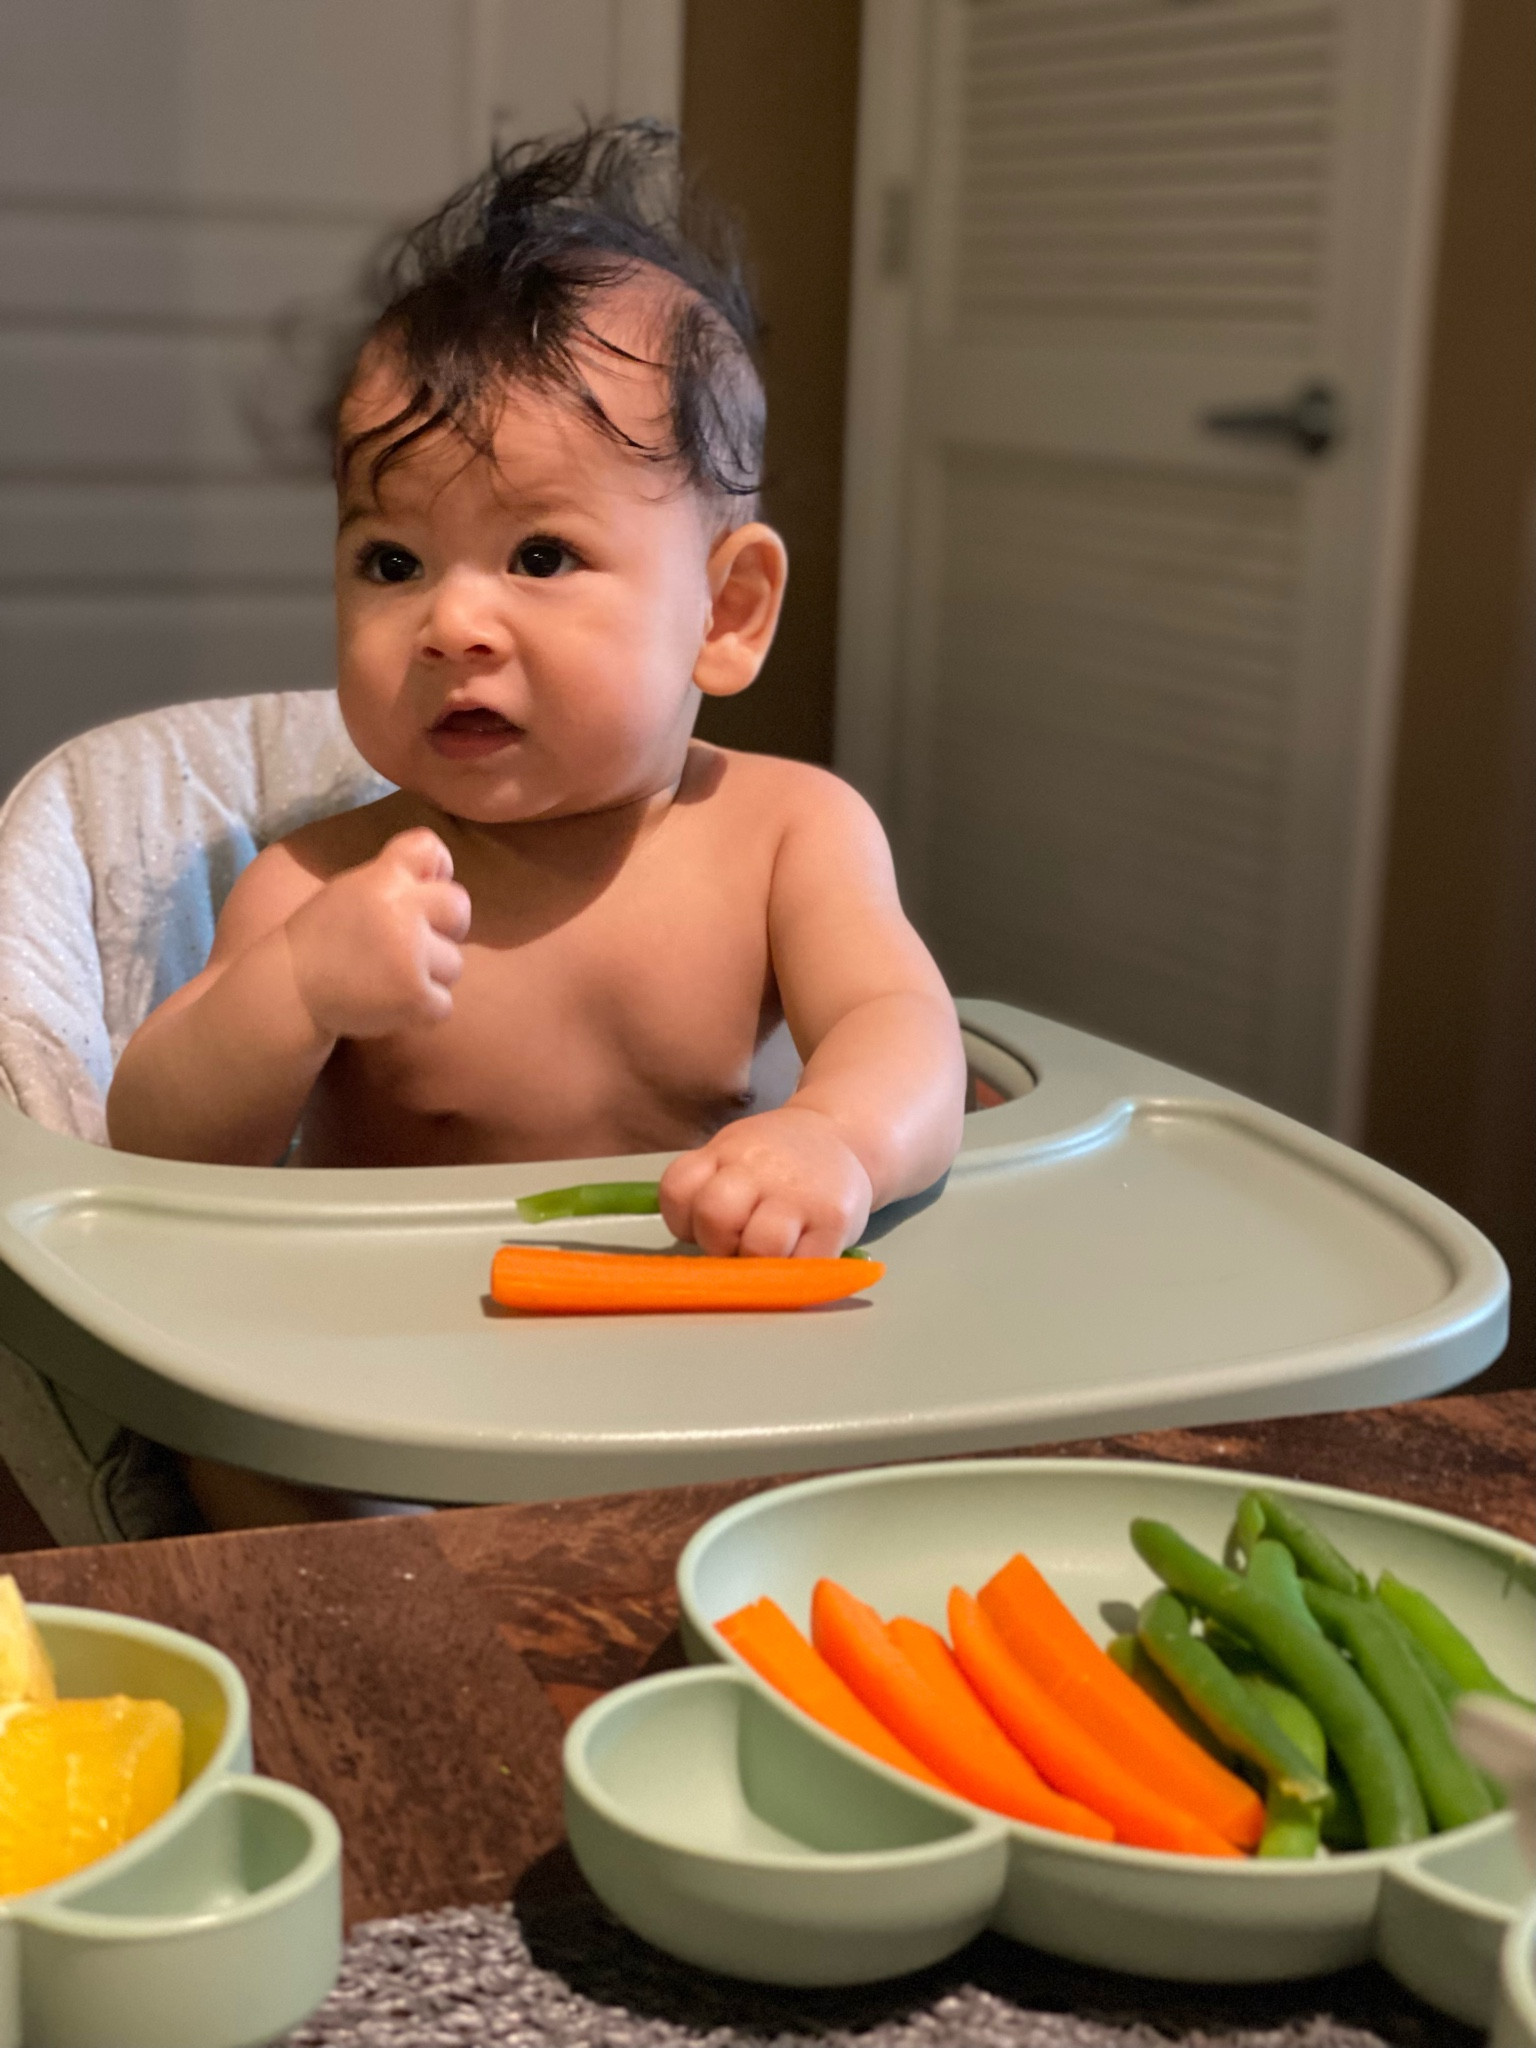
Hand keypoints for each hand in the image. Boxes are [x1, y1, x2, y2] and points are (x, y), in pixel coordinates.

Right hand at [284, 828, 470, 1040]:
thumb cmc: (321, 940)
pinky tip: (391, 1003)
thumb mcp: (350, 891)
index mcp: (382, 878)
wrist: (288, 990)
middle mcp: (401, 911)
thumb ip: (392, 878)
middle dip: (446, 926)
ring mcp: (411, 955)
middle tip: (416, 943)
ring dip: (430, 975)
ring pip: (453, 963)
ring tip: (391, 978)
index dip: (439, 867)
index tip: (427, 888)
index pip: (430, 848)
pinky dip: (422, 1010)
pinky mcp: (415, 996)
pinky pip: (444, 1004)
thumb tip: (442, 870)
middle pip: (459, 907)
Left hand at [659, 1105, 873, 1257]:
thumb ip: (711, 1192)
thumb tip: (701, 1261)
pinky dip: (794, 1276)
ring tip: (771, 1254)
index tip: (703, 1227)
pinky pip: (803, 1268)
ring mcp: (800, 1194)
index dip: (684, 1220)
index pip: (678, 1189)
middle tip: (737, 1244)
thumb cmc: (776, 1161)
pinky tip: (799, 1256)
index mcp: (726, 1151)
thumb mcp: (736, 1156)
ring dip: (759, 1265)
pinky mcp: (835, 1220)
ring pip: (759, 1247)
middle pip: (714, 1216)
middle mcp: (760, 1167)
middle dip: (718, 1243)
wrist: (842, 1136)